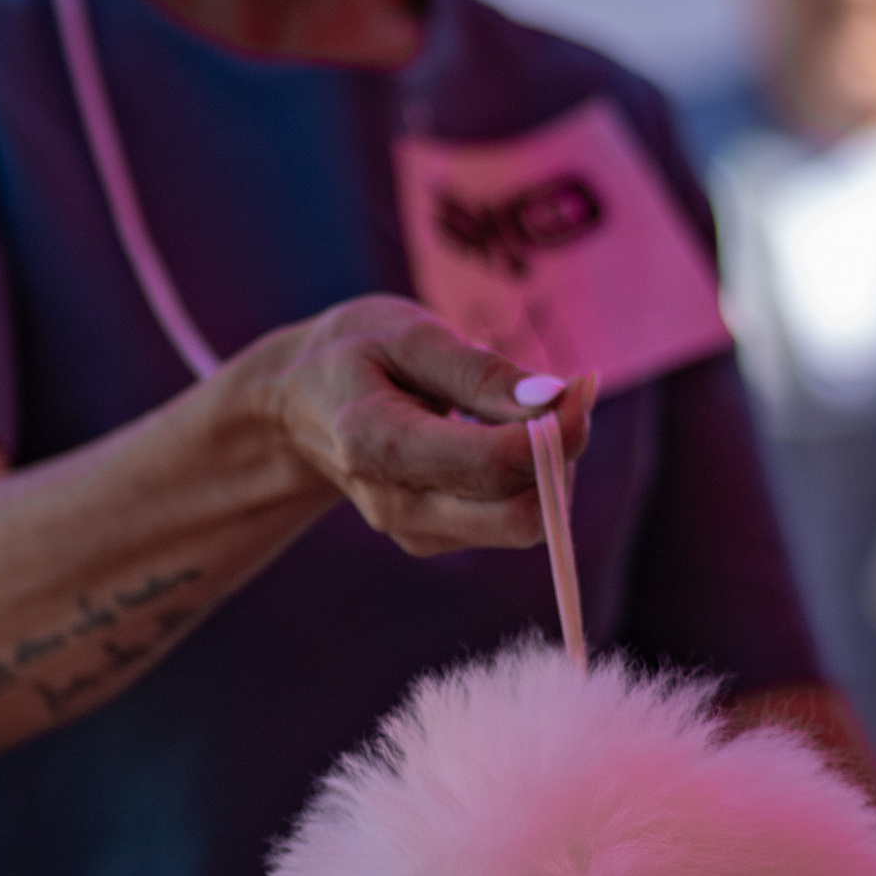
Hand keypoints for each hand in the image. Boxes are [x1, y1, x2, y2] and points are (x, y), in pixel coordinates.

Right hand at [259, 299, 593, 559]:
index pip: (494, 465)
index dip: (557, 432)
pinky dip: (526, 482)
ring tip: (528, 407)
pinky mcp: (431, 540)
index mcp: (378, 443)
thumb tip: (553, 398)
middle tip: (568, 396)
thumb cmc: (355, 356)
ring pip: (520, 526)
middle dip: (562, 459)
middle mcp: (395, 504)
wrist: (295, 407)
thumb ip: (480, 371)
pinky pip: (505, 522)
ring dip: (548, 470)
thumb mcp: (410, 335)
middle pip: (519, 516)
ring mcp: (412, 531)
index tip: (580, 385)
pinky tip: (503, 434)